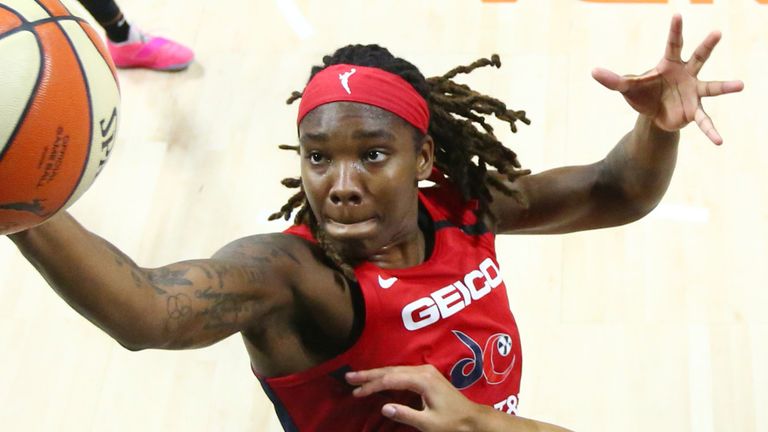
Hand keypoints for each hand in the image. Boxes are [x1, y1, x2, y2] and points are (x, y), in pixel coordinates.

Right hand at [346, 365, 479, 430]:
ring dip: (376, 374)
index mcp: (423, 380)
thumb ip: (405, 415)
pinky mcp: (426, 375)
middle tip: (348, 377)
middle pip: (390, 370)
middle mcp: (423, 370)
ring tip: (357, 377)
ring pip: (395, 370)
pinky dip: (386, 375)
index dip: (371, 386)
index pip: (390, 380)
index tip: (356, 392)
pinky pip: (401, 372)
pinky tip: (377, 378)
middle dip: (368, 375)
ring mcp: (425, 371)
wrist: (472, 419)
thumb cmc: (451, 423)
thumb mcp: (428, 423)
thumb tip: (384, 407)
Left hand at [591, 14, 743, 144]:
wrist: (653, 115)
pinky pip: (704, 120)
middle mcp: (686, 74)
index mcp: (669, 64)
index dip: (674, 30)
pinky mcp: (694, 111)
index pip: (673, 44)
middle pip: (699, 57)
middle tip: (717, 33)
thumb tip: (593, 71)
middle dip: (707, 46)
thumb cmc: (643, 94)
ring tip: (740, 85)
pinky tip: (719, 141)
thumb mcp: (627, 87)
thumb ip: (613, 80)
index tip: (677, 15)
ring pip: (711, 86)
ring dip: (725, 87)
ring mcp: (693, 92)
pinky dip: (710, 130)